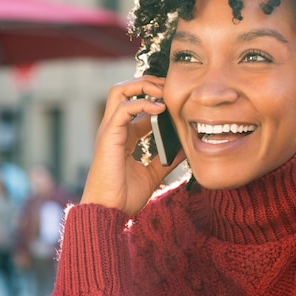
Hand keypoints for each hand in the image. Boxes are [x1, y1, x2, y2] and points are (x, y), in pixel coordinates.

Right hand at [80, 75, 184, 215]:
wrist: (109, 212)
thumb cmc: (125, 196)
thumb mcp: (153, 173)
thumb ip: (167, 159)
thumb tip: (187, 148)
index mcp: (124, 135)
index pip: (137, 104)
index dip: (155, 96)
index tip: (176, 98)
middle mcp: (115, 128)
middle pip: (125, 89)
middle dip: (148, 82)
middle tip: (169, 86)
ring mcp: (110, 130)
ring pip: (119, 91)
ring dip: (143, 85)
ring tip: (163, 91)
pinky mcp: (108, 136)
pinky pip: (123, 108)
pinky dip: (142, 103)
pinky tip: (160, 108)